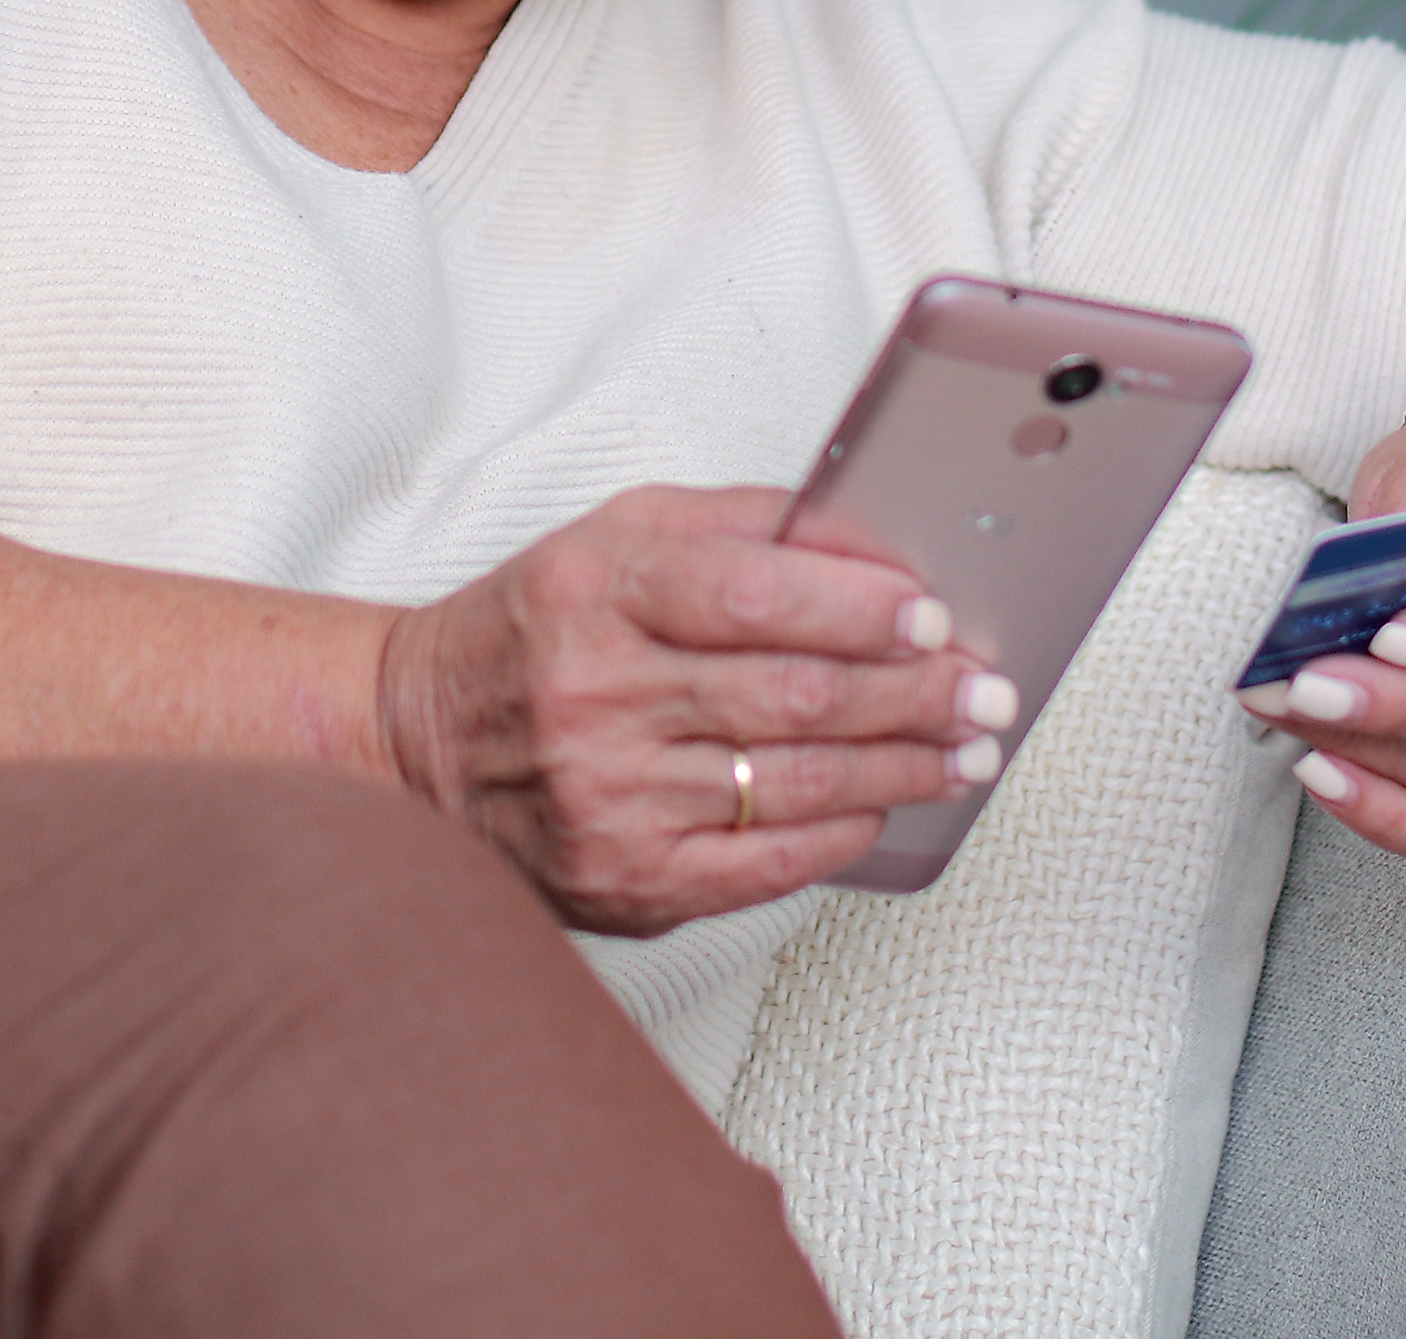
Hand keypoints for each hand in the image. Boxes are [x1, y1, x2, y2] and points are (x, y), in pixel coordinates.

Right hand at [375, 485, 1017, 934]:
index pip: (751, 594)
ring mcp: (612, 798)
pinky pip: (768, 864)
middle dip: (914, 693)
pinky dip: (845, 832)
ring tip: (968, 748)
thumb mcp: (614, 536)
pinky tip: (890, 805)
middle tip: (986, 687)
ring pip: (796, 784)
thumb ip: (741, 525)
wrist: (419, 746)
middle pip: (793, 696)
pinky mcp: (627, 881)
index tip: (933, 614)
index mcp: (595, 591)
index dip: (856, 607)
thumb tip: (871, 542)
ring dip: (905, 766)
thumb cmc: (530, 632)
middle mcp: (596, 696)